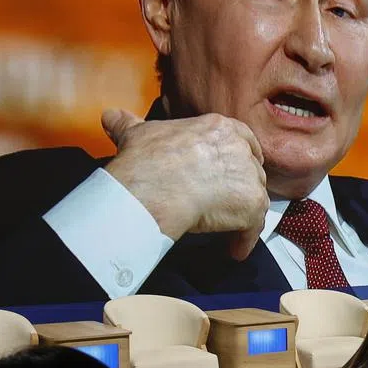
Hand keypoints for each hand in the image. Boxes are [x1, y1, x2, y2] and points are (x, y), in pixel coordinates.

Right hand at [102, 109, 269, 260]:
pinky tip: (234, 250)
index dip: (241, 155)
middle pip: (252, 169)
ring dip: (244, 213)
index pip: (243, 139)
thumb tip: (113, 117)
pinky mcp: (251, 205)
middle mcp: (239, 149)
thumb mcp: (137, 134)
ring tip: (230, 228)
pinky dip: (245, 239)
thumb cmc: (145, 162)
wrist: (153, 189)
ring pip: (254, 197)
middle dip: (242, 185)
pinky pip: (253, 226)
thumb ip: (130, 124)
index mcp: (219, 128)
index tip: (234, 167)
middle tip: (228, 200)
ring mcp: (248, 176)